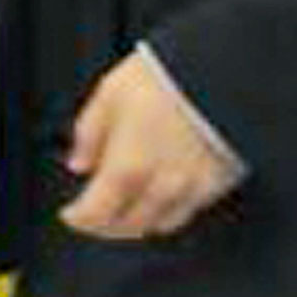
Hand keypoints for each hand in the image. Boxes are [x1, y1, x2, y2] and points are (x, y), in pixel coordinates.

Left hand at [60, 47, 248, 242]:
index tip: (71, 214)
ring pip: (162, 224)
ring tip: (127, 208)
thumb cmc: (167, 76)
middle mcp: (161, 188)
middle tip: (95, 216)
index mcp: (127, 168)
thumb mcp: (111, 93)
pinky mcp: (220, 182)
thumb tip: (79, 163)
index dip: (79, 219)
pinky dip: (170, 211)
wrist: (225, 70)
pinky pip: (190, 210)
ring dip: (139, 221)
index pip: (96, 214)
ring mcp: (193, 189)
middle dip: (106, 226)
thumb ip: (89, 133)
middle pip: (129, 226)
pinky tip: (162, 196)